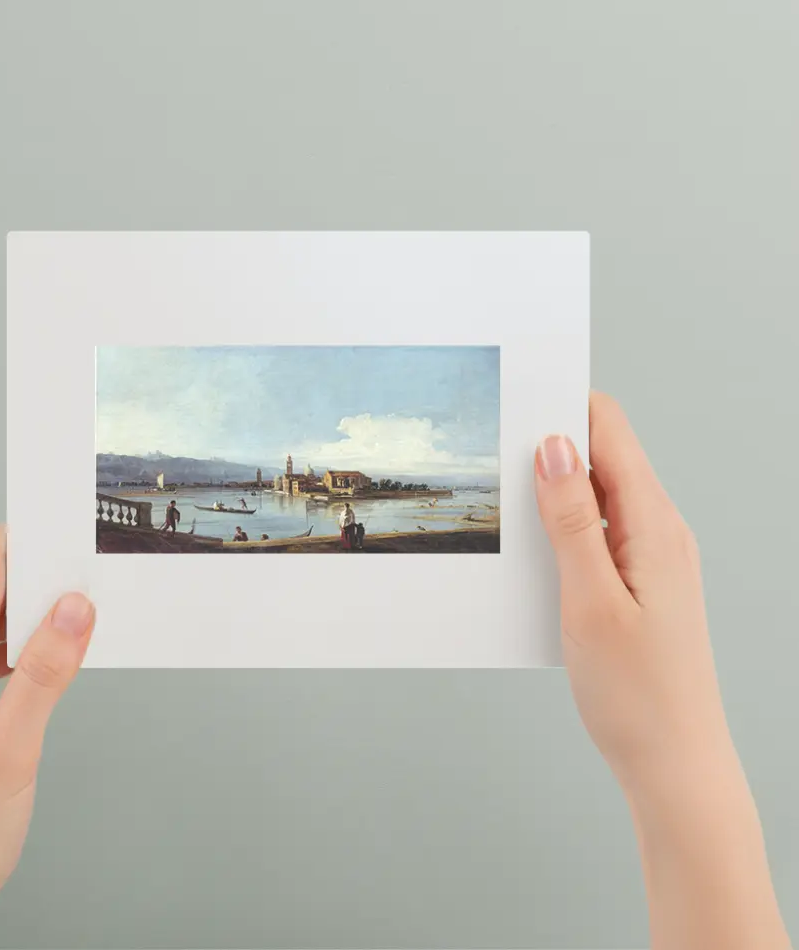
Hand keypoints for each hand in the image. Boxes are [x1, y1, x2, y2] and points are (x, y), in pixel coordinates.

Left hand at [0, 527, 95, 949]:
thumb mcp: (12, 751)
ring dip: (44, 614)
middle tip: (98, 573)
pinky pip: (2, 656)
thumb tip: (74, 608)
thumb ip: (46, 674)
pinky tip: (65, 657)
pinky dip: (36, 648)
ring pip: (1, 623)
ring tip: (90, 613)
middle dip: (46, 574)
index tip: (73, 530)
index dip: (29, 540)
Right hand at [535, 392, 726, 790]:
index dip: (563, 408)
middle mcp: (659, 530)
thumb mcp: (590, 601)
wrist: (674, 763)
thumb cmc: (637, 693)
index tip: (514, 405)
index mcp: (654, 525)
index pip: (611, 431)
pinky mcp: (639, 580)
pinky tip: (531, 550)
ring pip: (598, 495)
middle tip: (493, 458)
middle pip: (603, 456)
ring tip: (504, 505)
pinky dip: (564, 527)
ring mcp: (651, 556)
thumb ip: (572, 520)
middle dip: (549, 446)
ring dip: (553, 491)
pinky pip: (599, 531)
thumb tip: (553, 446)